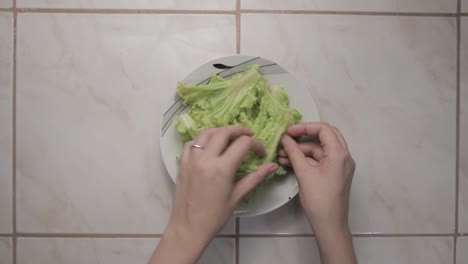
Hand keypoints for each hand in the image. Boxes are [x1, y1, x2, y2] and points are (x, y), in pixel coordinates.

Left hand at [150, 126, 276, 263]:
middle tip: (249, 135)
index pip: (243, 144)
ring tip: (230, 136)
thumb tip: (272, 166)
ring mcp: (192, 159)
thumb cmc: (215, 216)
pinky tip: (209, 145)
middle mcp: (206, 159)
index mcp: (222, 168)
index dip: (256, 144)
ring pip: (206, 133)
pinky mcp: (182, 163)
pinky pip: (192, 143)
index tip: (261, 153)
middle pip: (224, 132)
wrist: (188, 228)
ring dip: (220, 131)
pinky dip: (202, 139)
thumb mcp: (237, 197)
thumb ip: (255, 178)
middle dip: (239, 130)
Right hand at [279, 122, 356, 263]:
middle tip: (287, 139)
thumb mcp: (304, 173)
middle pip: (324, 136)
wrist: (329, 224)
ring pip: (320, 149)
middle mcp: (343, 156)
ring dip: (302, 150)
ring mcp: (340, 165)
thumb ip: (294, 152)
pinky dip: (306, 159)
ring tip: (282, 154)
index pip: (324, 129)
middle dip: (304, 136)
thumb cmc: (319, 199)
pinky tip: (289, 162)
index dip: (304, 127)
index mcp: (340, 154)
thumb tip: (285, 139)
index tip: (288, 132)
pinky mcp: (334, 173)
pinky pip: (320, 159)